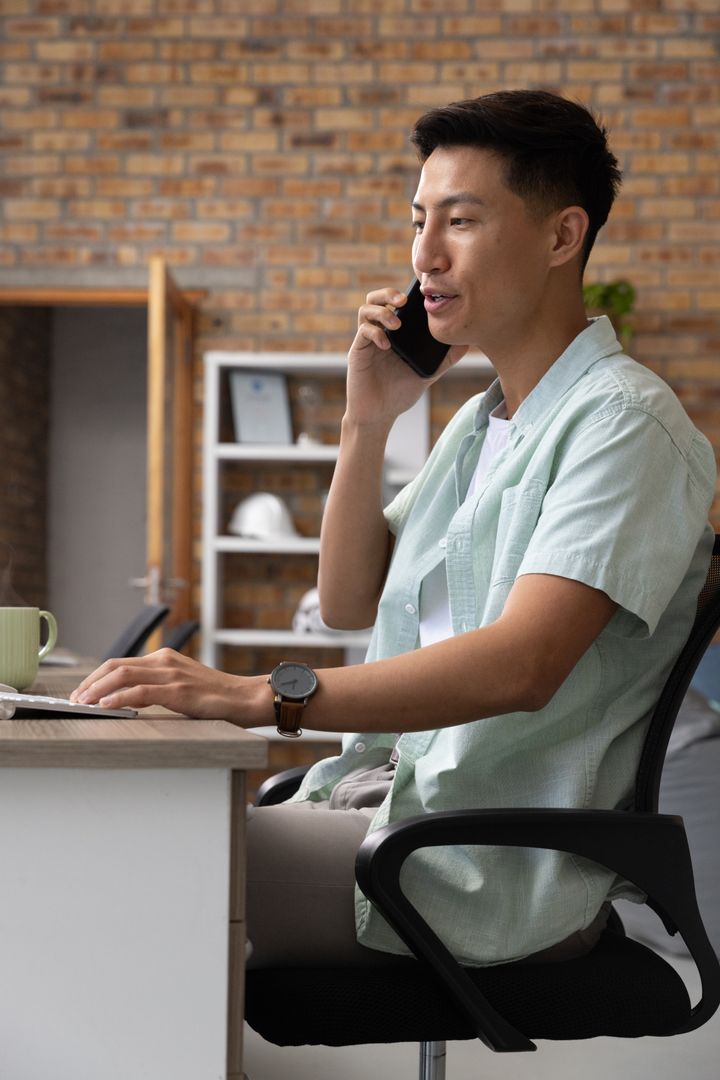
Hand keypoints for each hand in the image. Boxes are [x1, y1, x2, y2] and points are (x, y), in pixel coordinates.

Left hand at [69, 648, 268, 724]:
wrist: (246, 697)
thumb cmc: (217, 696)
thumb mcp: (183, 685)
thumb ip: (158, 687)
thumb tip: (128, 698)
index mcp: (165, 658)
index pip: (120, 663)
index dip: (96, 677)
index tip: (82, 692)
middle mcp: (165, 661)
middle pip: (116, 666)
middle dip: (90, 682)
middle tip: (75, 699)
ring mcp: (172, 675)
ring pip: (123, 676)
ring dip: (98, 689)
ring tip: (83, 702)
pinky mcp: (179, 691)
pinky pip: (141, 692)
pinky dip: (119, 698)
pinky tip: (106, 705)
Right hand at [346, 286, 466, 428]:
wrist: (380, 414)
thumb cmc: (400, 393)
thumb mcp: (429, 373)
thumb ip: (445, 358)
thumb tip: (467, 342)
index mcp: (395, 332)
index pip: (396, 302)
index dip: (404, 292)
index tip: (420, 293)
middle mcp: (379, 332)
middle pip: (376, 298)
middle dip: (388, 293)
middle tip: (404, 300)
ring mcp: (367, 341)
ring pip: (365, 309)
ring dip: (382, 312)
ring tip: (397, 324)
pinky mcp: (358, 351)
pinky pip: (363, 332)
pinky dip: (375, 333)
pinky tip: (387, 345)